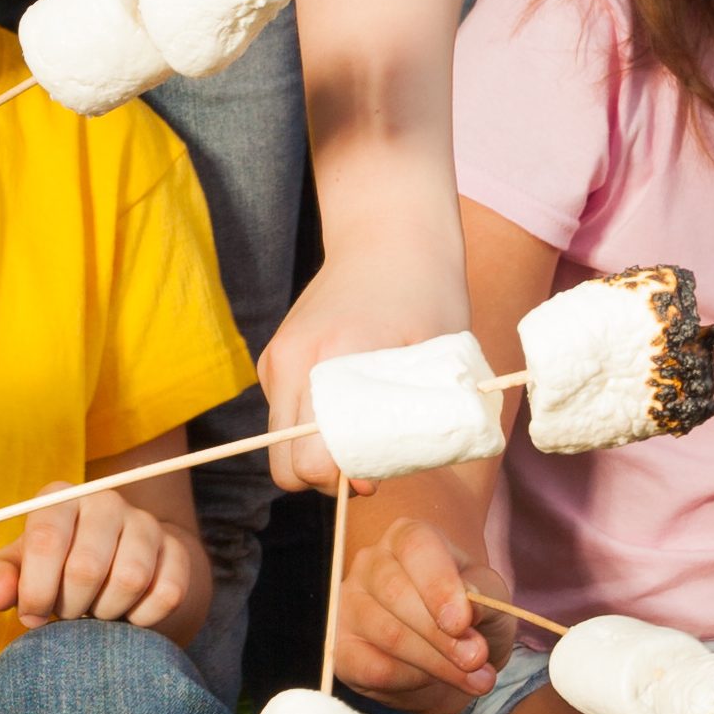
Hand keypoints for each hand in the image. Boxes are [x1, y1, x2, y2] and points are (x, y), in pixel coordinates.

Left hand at [0, 490, 187, 627]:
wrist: (109, 570)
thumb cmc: (52, 571)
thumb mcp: (18, 572)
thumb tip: (0, 596)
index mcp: (60, 499)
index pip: (47, 539)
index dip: (36, 589)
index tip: (32, 615)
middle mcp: (105, 501)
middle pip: (87, 567)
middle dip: (70, 606)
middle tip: (66, 614)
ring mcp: (146, 524)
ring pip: (130, 580)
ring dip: (106, 613)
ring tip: (94, 612)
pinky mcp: (176, 551)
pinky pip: (166, 594)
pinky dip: (142, 618)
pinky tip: (126, 615)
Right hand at [262, 234, 471, 495]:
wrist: (387, 233)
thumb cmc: (427, 293)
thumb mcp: (438, 358)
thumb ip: (414, 420)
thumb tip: (374, 480)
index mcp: (333, 361)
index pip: (308, 459)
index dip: (341, 480)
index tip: (374, 473)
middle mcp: (292, 363)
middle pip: (284, 463)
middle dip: (324, 476)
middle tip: (368, 461)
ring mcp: (277, 359)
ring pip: (280, 443)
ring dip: (316, 450)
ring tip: (362, 426)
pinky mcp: (274, 356)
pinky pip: (283, 416)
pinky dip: (310, 424)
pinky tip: (346, 400)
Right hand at [325, 493, 496, 708]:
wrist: (453, 658)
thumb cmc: (469, 615)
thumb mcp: (491, 599)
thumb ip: (484, 599)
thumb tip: (469, 605)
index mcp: (409, 538)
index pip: (416, 549)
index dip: (439, 584)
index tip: (462, 622)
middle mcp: (372, 563)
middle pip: (397, 593)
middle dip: (443, 634)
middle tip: (477, 659)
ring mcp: (350, 604)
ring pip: (388, 634)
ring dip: (437, 663)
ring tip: (475, 678)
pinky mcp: (342, 647)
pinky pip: (374, 668)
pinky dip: (412, 681)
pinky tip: (433, 680)